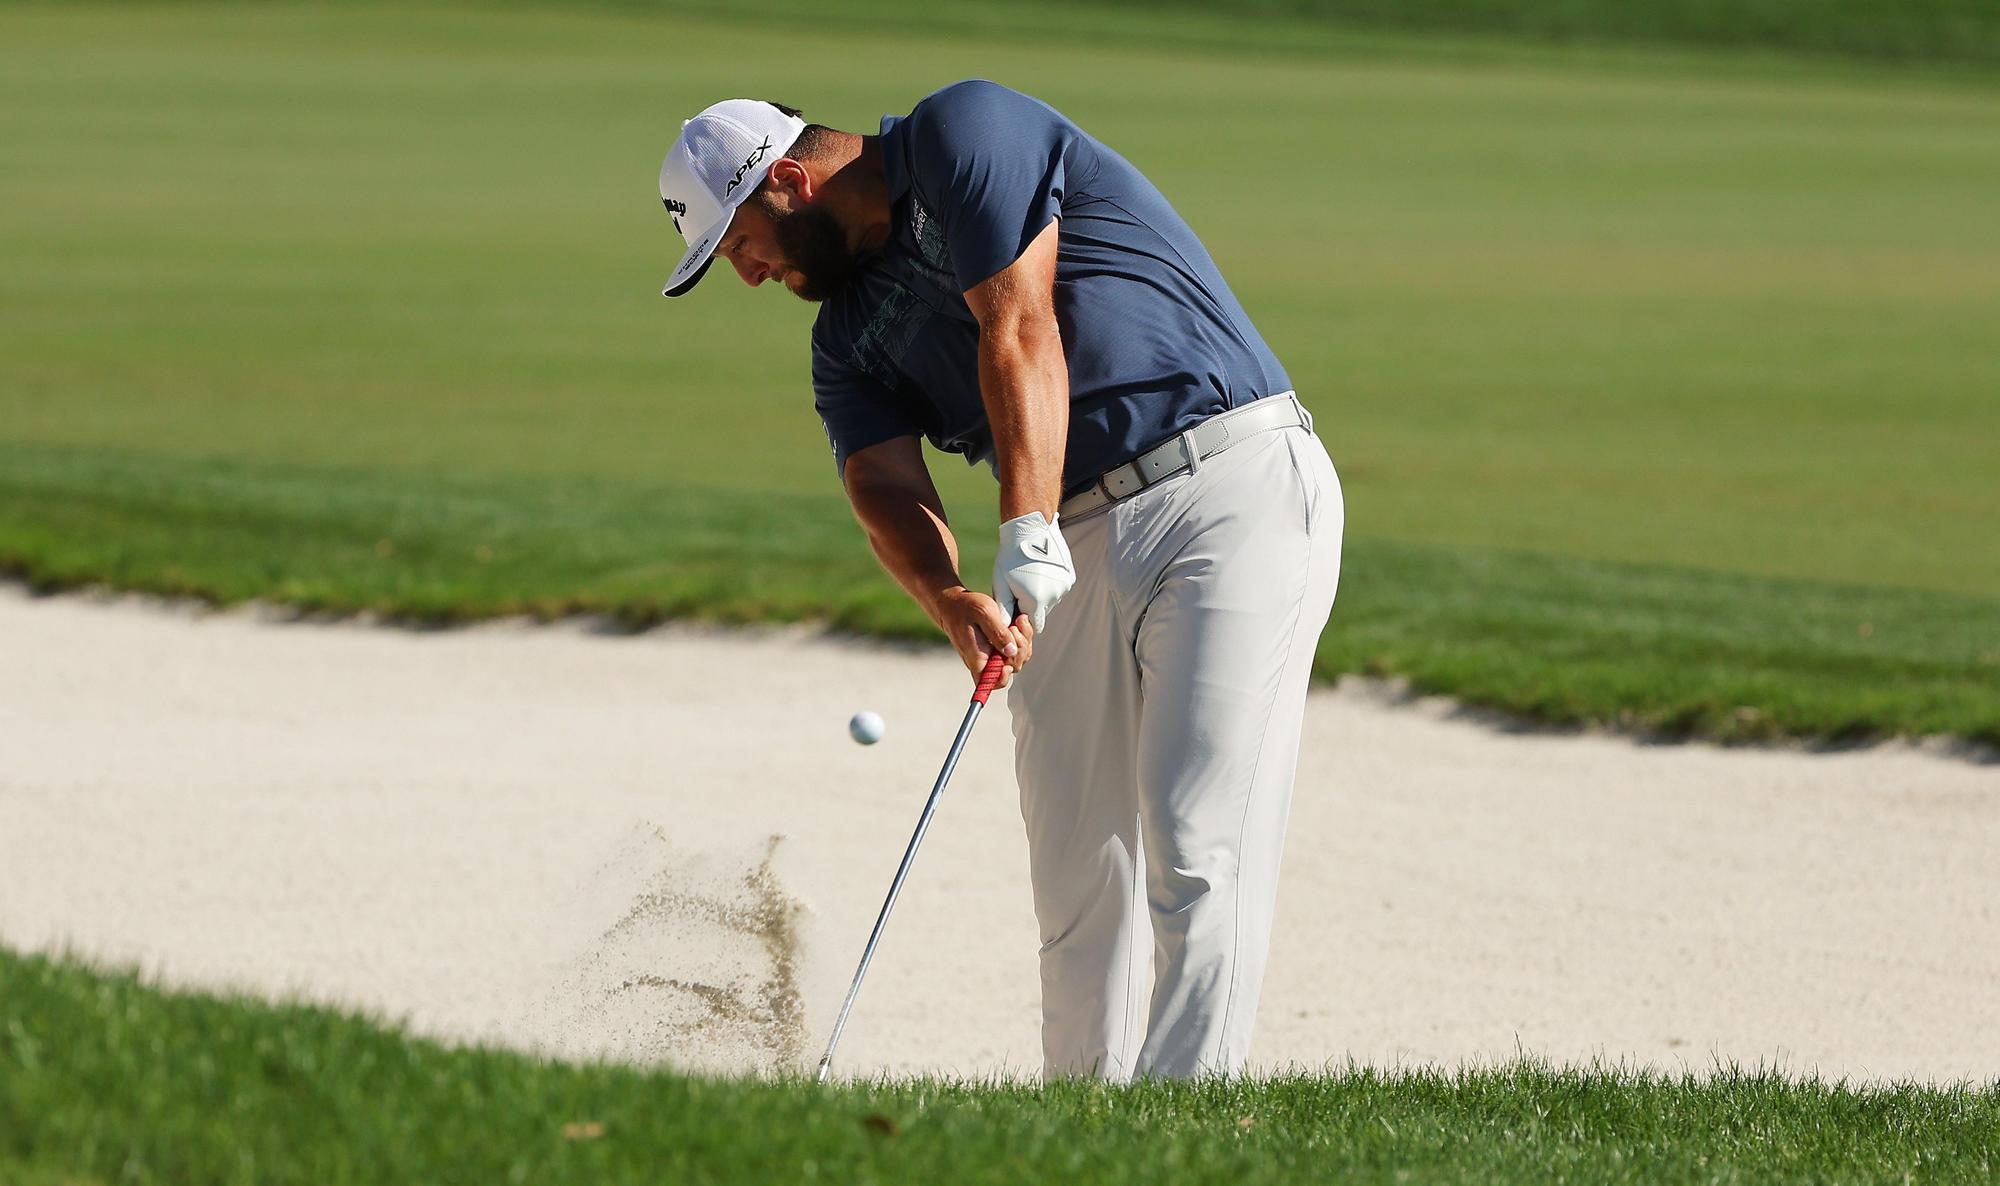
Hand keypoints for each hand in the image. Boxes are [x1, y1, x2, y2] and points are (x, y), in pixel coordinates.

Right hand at [933, 587, 1032, 689]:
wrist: (953, 603)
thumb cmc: (965, 607)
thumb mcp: (983, 613)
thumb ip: (998, 632)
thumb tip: (1011, 652)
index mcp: (977, 658)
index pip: (993, 682)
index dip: (1005, 675)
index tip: (1009, 654)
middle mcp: (985, 660)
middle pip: (1012, 668)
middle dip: (1020, 648)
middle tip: (1014, 627)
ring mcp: (992, 654)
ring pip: (1016, 658)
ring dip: (1023, 641)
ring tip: (1017, 621)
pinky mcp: (997, 646)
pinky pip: (1015, 649)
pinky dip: (1021, 637)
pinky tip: (1018, 622)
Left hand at [991, 511, 1074, 633]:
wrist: (1031, 529)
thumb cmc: (1011, 557)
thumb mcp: (1001, 584)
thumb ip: (1004, 609)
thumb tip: (1003, 629)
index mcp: (1037, 601)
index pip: (1034, 626)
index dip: (1024, 621)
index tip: (1015, 607)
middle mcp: (1054, 596)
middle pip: (1042, 612)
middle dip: (1032, 606)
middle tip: (1019, 587)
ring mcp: (1064, 586)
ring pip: (1050, 600)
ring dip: (1041, 595)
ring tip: (1029, 575)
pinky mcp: (1070, 577)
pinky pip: (1058, 588)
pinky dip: (1049, 584)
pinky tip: (1039, 569)